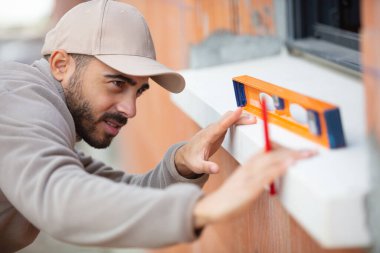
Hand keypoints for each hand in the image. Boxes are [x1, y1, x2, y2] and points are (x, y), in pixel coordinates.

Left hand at [175, 107, 256, 177]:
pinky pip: (229, 122)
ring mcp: (215, 129)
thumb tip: (216, 170)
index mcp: (207, 137)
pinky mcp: (218, 130)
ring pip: (228, 119)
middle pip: (226, 119)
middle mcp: (211, 130)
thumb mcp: (197, 166)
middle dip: (239, 117)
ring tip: (252, 120)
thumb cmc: (191, 159)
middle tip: (253, 119)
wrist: (186, 155)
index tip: (239, 110)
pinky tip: (245, 122)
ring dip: (240, 118)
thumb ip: (207, 167)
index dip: (230, 118)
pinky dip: (237, 120)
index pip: (220, 125)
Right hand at [193, 145, 317, 227]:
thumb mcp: (245, 182)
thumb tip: (273, 175)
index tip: (299, 149)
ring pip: (271, 161)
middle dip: (292, 151)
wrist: (213, 207)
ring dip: (289, 156)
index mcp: (248, 166)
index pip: (267, 150)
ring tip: (305, 154)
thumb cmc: (230, 197)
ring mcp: (249, 178)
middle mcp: (249, 168)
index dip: (284, 147)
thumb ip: (258, 177)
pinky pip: (266, 176)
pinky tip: (289, 164)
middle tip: (310, 151)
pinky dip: (278, 168)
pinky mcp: (249, 189)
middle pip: (272, 154)